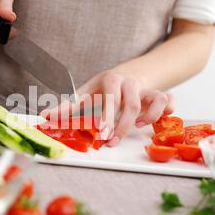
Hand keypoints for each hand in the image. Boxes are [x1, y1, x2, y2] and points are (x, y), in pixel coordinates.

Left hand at [41, 71, 174, 147]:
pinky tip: (155, 123)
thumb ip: (68, 106)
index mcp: (110, 80)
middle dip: (122, 125)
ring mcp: (146, 89)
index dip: (107, 115)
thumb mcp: (86, 93)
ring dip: (146, 118)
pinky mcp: (159, 95)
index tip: (101, 132)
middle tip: (109, 141)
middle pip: (131, 104)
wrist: (130, 73)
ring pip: (155, 100)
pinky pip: (169, 100)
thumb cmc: (103, 88)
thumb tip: (45, 117)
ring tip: (134, 129)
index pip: (109, 97)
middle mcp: (130, 83)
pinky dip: (166, 111)